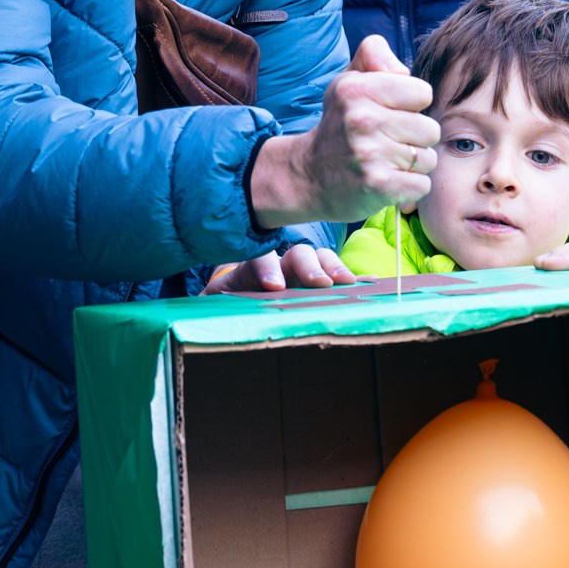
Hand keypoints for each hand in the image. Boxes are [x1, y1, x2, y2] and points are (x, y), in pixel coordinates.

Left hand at [205, 246, 355, 293]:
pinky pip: (336, 277)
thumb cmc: (226, 303)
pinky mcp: (315, 283)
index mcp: (250, 269)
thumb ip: (212, 306)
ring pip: (319, 260)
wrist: (233, 299)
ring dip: (334, 269)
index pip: (260, 259)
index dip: (268, 268)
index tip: (275, 287)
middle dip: (310, 266)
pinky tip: (370, 285)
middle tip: (322, 283)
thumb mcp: (215, 304)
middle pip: (297, 254)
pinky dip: (353, 281)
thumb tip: (198, 312)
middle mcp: (278, 265)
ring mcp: (300, 272)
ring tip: (348, 284)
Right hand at [249, 36, 437, 229]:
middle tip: (386, 142)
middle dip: (414, 138)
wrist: (309, 176)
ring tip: (385, 162)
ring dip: (411, 164)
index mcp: (356, 90)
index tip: (388, 113)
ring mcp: (369, 155)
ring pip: (428, 159)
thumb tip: (403, 70)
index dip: (410, 104)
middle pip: (431, 129)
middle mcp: (361, 120)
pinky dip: (408, 187)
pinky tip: (386, 181)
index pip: (423, 93)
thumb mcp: (348, 80)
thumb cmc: (340, 124)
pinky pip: (422, 185)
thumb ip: (374, 54)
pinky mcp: (378, 186)